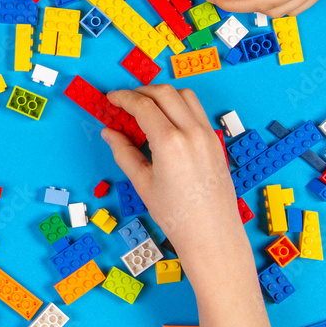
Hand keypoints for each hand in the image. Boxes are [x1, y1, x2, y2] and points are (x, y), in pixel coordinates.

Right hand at [100, 86, 246, 281]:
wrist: (212, 234)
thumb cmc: (177, 216)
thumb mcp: (142, 183)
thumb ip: (124, 152)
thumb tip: (110, 133)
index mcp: (170, 143)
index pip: (143, 105)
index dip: (123, 98)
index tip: (111, 98)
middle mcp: (192, 133)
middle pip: (164, 92)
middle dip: (141, 91)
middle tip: (125, 101)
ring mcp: (208, 135)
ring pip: (184, 95)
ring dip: (162, 94)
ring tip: (146, 107)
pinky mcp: (215, 141)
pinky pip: (196, 110)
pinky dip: (179, 105)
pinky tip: (166, 121)